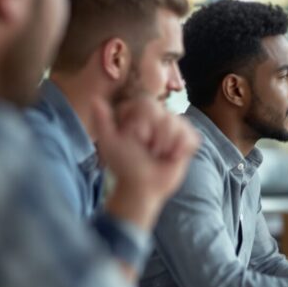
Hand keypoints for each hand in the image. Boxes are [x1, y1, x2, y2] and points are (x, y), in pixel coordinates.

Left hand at [93, 97, 199, 229]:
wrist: (143, 187)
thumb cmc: (124, 166)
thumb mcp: (110, 143)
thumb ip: (102, 121)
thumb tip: (95, 99)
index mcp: (138, 115)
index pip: (148, 104)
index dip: (145, 123)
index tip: (137, 139)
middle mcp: (156, 118)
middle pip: (167, 116)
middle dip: (159, 137)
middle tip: (150, 151)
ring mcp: (173, 128)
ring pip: (181, 125)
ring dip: (170, 145)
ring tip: (161, 155)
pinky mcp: (186, 140)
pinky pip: (192, 136)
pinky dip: (184, 148)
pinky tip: (173, 157)